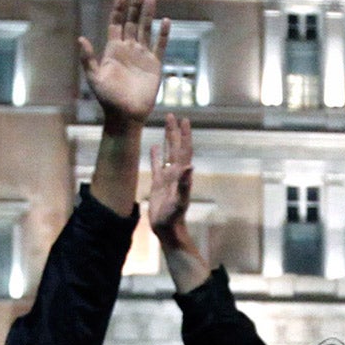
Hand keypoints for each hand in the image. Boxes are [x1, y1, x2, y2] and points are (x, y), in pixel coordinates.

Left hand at [77, 0, 168, 128]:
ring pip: (146, 30)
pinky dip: (163, 34)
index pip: (116, 24)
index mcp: (113, 50)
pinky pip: (160, 46)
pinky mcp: (155, 65)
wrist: (126, 115)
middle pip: (132, 22)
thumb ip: (88, 58)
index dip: (119, 10)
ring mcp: (142, 56)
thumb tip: (80, 39)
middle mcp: (128, 49)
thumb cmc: (107, 99)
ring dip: (148, 15)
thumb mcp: (94, 78)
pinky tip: (166, 21)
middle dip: (135, 6)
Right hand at [148, 116, 194, 244]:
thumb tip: (190, 166)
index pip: (184, 150)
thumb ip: (185, 184)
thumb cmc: (173, 217)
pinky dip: (155, 155)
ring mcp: (167, 177)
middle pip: (176, 147)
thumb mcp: (179, 201)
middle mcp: (176, 173)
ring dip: (167, 139)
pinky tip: (154, 146)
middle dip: (175, 131)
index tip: (184, 119)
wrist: (167, 229)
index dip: (185, 135)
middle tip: (172, 115)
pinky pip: (157, 165)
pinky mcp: (158, 184)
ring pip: (167, 153)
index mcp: (181, 174)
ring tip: (166, 124)